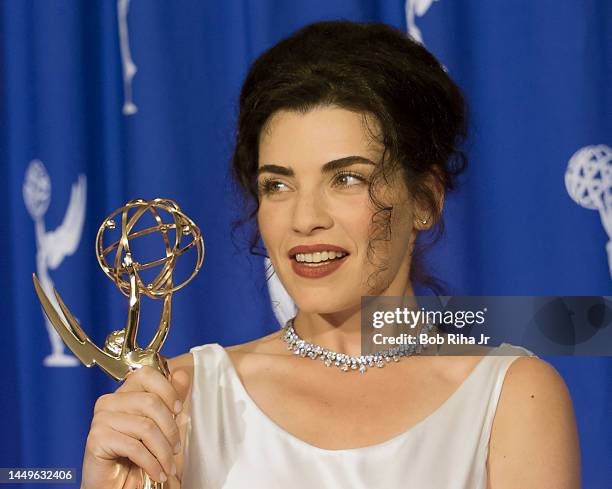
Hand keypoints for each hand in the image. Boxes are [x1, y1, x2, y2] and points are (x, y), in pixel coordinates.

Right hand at [81, 366, 186, 488]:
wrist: (115, 486)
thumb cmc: (136, 456)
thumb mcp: (160, 425)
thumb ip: (170, 399)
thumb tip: (183, 374)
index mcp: (124, 393)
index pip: (146, 374)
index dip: (167, 390)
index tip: (179, 410)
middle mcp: (109, 402)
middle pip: (150, 402)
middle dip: (170, 429)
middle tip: (176, 448)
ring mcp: (101, 419)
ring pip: (146, 427)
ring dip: (163, 451)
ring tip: (169, 465)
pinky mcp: (96, 439)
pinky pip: (134, 447)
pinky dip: (152, 464)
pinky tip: (158, 473)